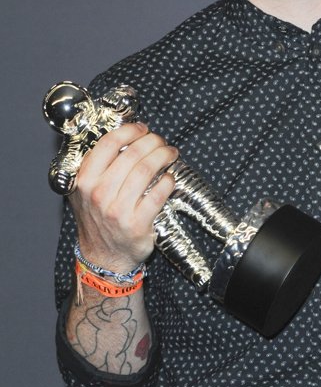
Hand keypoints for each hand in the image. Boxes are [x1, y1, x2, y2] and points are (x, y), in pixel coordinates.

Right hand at [69, 122, 177, 272]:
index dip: (130, 131)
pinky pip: (158, 194)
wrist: (104, 257)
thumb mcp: (85, 192)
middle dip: (152, 142)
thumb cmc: (98, 220)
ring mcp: (118, 210)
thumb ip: (96, 167)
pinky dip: (168, 181)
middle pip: (132, 154)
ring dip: (163, 156)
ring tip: (170, 154)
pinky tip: (170, 178)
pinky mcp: (137, 224)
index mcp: (84, 181)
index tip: (142, 128)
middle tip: (161, 141)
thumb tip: (123, 139)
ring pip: (146, 170)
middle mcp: (99, 194)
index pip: (108, 144)